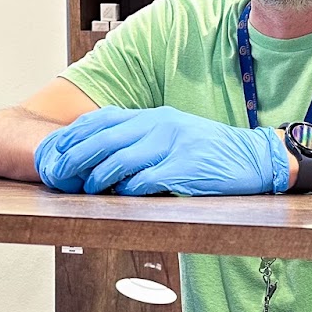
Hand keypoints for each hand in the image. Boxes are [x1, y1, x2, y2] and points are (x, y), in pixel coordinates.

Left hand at [34, 106, 289, 195]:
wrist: (255, 157)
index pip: (103, 120)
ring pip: (121, 160)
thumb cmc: (211, 152)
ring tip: (87, 190)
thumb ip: (142, 138)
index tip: (56, 151)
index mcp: (154, 116)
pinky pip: (147, 179)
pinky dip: (130, 189)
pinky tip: (122, 195)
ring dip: (98, 178)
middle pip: (105, 139)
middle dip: (76, 158)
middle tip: (59, 174)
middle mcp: (160, 125)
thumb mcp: (174, 134)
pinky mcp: (186, 168)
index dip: (75, 136)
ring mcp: (174, 145)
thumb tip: (105, 152)